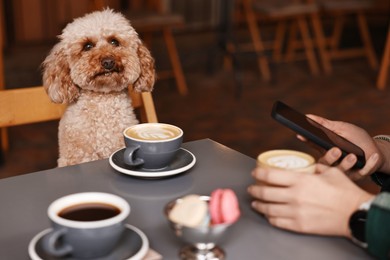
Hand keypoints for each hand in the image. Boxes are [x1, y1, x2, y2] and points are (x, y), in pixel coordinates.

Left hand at [248, 165, 373, 236]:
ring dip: (258, 205)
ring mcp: (296, 212)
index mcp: (300, 180)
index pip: (270, 175)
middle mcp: (294, 196)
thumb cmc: (345, 192)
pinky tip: (268, 215)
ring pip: (268, 209)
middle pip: (265, 192)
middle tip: (251, 188)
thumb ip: (316, 167)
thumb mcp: (330, 172)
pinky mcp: (299, 225)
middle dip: (254, 190)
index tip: (255, 173)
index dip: (258, 173)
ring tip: (255, 203)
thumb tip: (310, 166)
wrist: (356, 213)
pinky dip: (269, 218)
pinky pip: (277, 222)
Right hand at [305, 115, 383, 179]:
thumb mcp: (342, 128)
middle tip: (336, 150)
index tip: (302, 135)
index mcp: (326, 150)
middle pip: (324, 163)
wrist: (376, 150)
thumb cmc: (357, 139)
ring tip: (353, 156)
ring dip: (346, 164)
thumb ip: (325, 124)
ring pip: (340, 171)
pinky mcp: (358, 176)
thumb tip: (308, 116)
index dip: (308, 141)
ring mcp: (344, 171)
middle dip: (329, 158)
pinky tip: (373, 156)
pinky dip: (369, 164)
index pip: (314, 145)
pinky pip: (361, 173)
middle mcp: (332, 162)